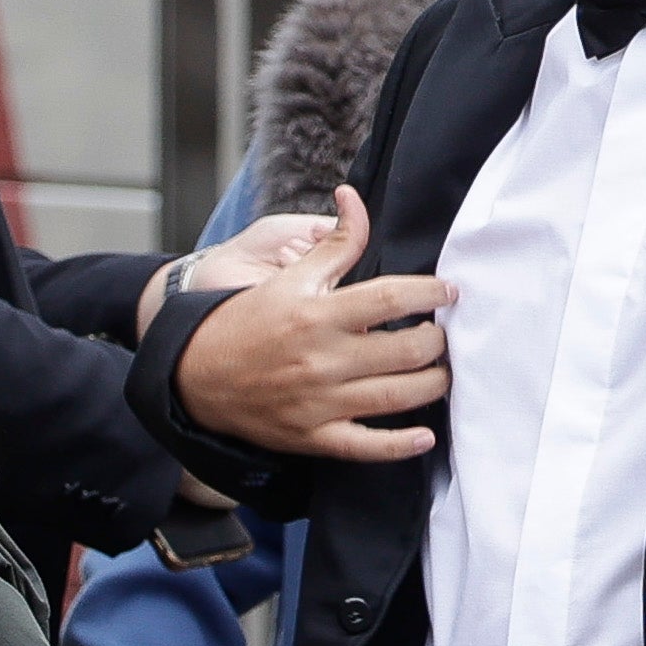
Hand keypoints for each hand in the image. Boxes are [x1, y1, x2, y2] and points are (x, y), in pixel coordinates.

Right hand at [176, 187, 448, 461]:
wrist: (196, 372)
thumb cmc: (249, 320)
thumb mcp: (290, 277)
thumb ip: (334, 243)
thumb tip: (353, 198)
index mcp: (318, 314)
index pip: (390, 297)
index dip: (430, 292)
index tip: (449, 292)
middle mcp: (322, 360)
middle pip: (405, 351)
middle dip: (437, 342)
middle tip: (443, 335)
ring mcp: (320, 403)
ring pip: (397, 397)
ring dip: (432, 385)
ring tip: (440, 372)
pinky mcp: (314, 437)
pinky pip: (367, 447)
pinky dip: (400, 445)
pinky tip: (424, 435)